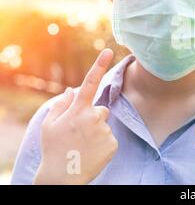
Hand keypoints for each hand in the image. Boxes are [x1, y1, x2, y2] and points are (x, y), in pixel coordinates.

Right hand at [33, 49, 117, 184]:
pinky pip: (110, 137)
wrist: (62, 176)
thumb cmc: (53, 148)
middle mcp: (94, 117)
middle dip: (93, 117)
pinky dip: (103, 143)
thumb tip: (72, 90)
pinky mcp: (113, 144)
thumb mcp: (49, 125)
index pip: (90, 83)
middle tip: (79, 133)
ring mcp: (104, 131)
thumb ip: (61, 105)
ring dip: (97, 131)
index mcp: (77, 110)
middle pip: (101, 109)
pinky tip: (91, 152)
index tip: (109, 50)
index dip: (99, 65)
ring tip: (84, 145)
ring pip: (105, 124)